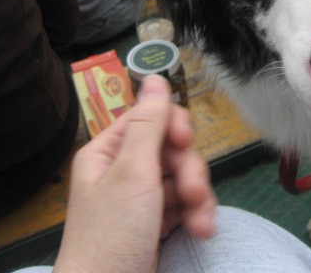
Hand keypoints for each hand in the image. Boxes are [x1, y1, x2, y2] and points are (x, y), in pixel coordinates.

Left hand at [54, 75, 215, 272]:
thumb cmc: (114, 234)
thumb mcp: (133, 173)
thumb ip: (149, 124)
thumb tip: (155, 76)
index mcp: (109, 152)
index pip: (151, 119)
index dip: (174, 129)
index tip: (185, 144)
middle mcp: (123, 170)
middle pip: (173, 150)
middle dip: (190, 173)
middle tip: (195, 195)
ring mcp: (141, 198)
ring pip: (184, 178)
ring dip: (199, 199)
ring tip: (202, 224)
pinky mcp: (156, 222)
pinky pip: (184, 203)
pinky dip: (196, 215)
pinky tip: (201, 230)